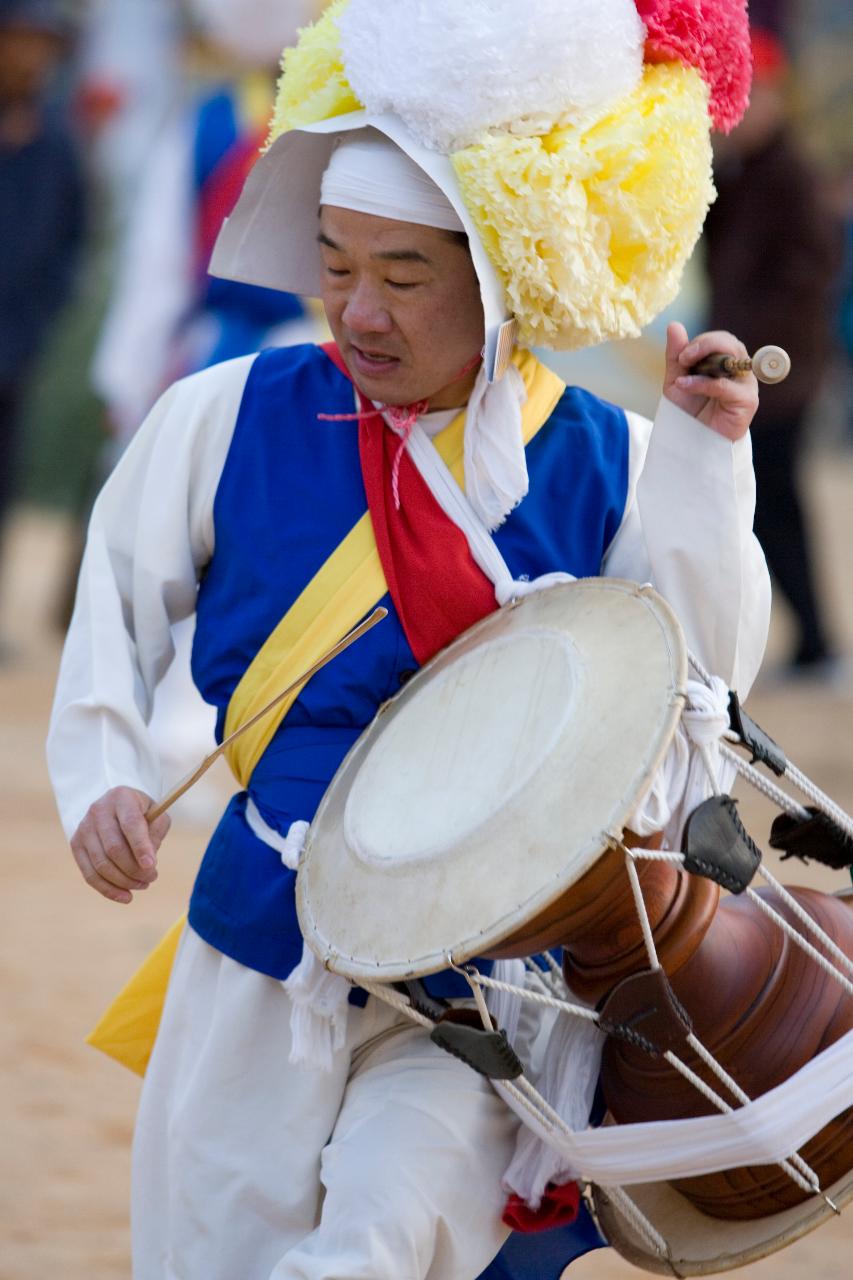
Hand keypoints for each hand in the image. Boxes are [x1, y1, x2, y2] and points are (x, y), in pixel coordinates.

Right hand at [70, 787, 169, 903]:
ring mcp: (84, 828)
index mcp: (121, 797)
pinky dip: (108, 890)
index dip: (141, 847)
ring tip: (143, 884)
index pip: (130, 824)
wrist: (114, 806)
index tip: (152, 866)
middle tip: (152, 877)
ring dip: (124, 881)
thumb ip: (156, 832)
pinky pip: (90, 874)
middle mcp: (98, 810)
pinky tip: (126, 897)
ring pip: (101, 864)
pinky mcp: (76, 844)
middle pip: (114, 848)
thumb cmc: (141, 812)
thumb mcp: (156, 813)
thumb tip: (148, 860)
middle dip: (135, 869)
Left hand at [663, 322, 757, 441]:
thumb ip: (677, 355)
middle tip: (684, 358)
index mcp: (726, 363)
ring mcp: (746, 385)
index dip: (701, 342)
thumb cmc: (688, 413)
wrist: (692, 443)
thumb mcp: (677, 380)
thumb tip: (674, 324)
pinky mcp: (747, 402)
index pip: (721, 339)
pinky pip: (726, 385)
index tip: (681, 356)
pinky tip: (685, 386)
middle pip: (731, 343)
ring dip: (705, 361)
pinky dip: (703, 384)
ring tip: (683, 376)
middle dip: (705, 345)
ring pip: (733, 359)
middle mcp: (739, 371)